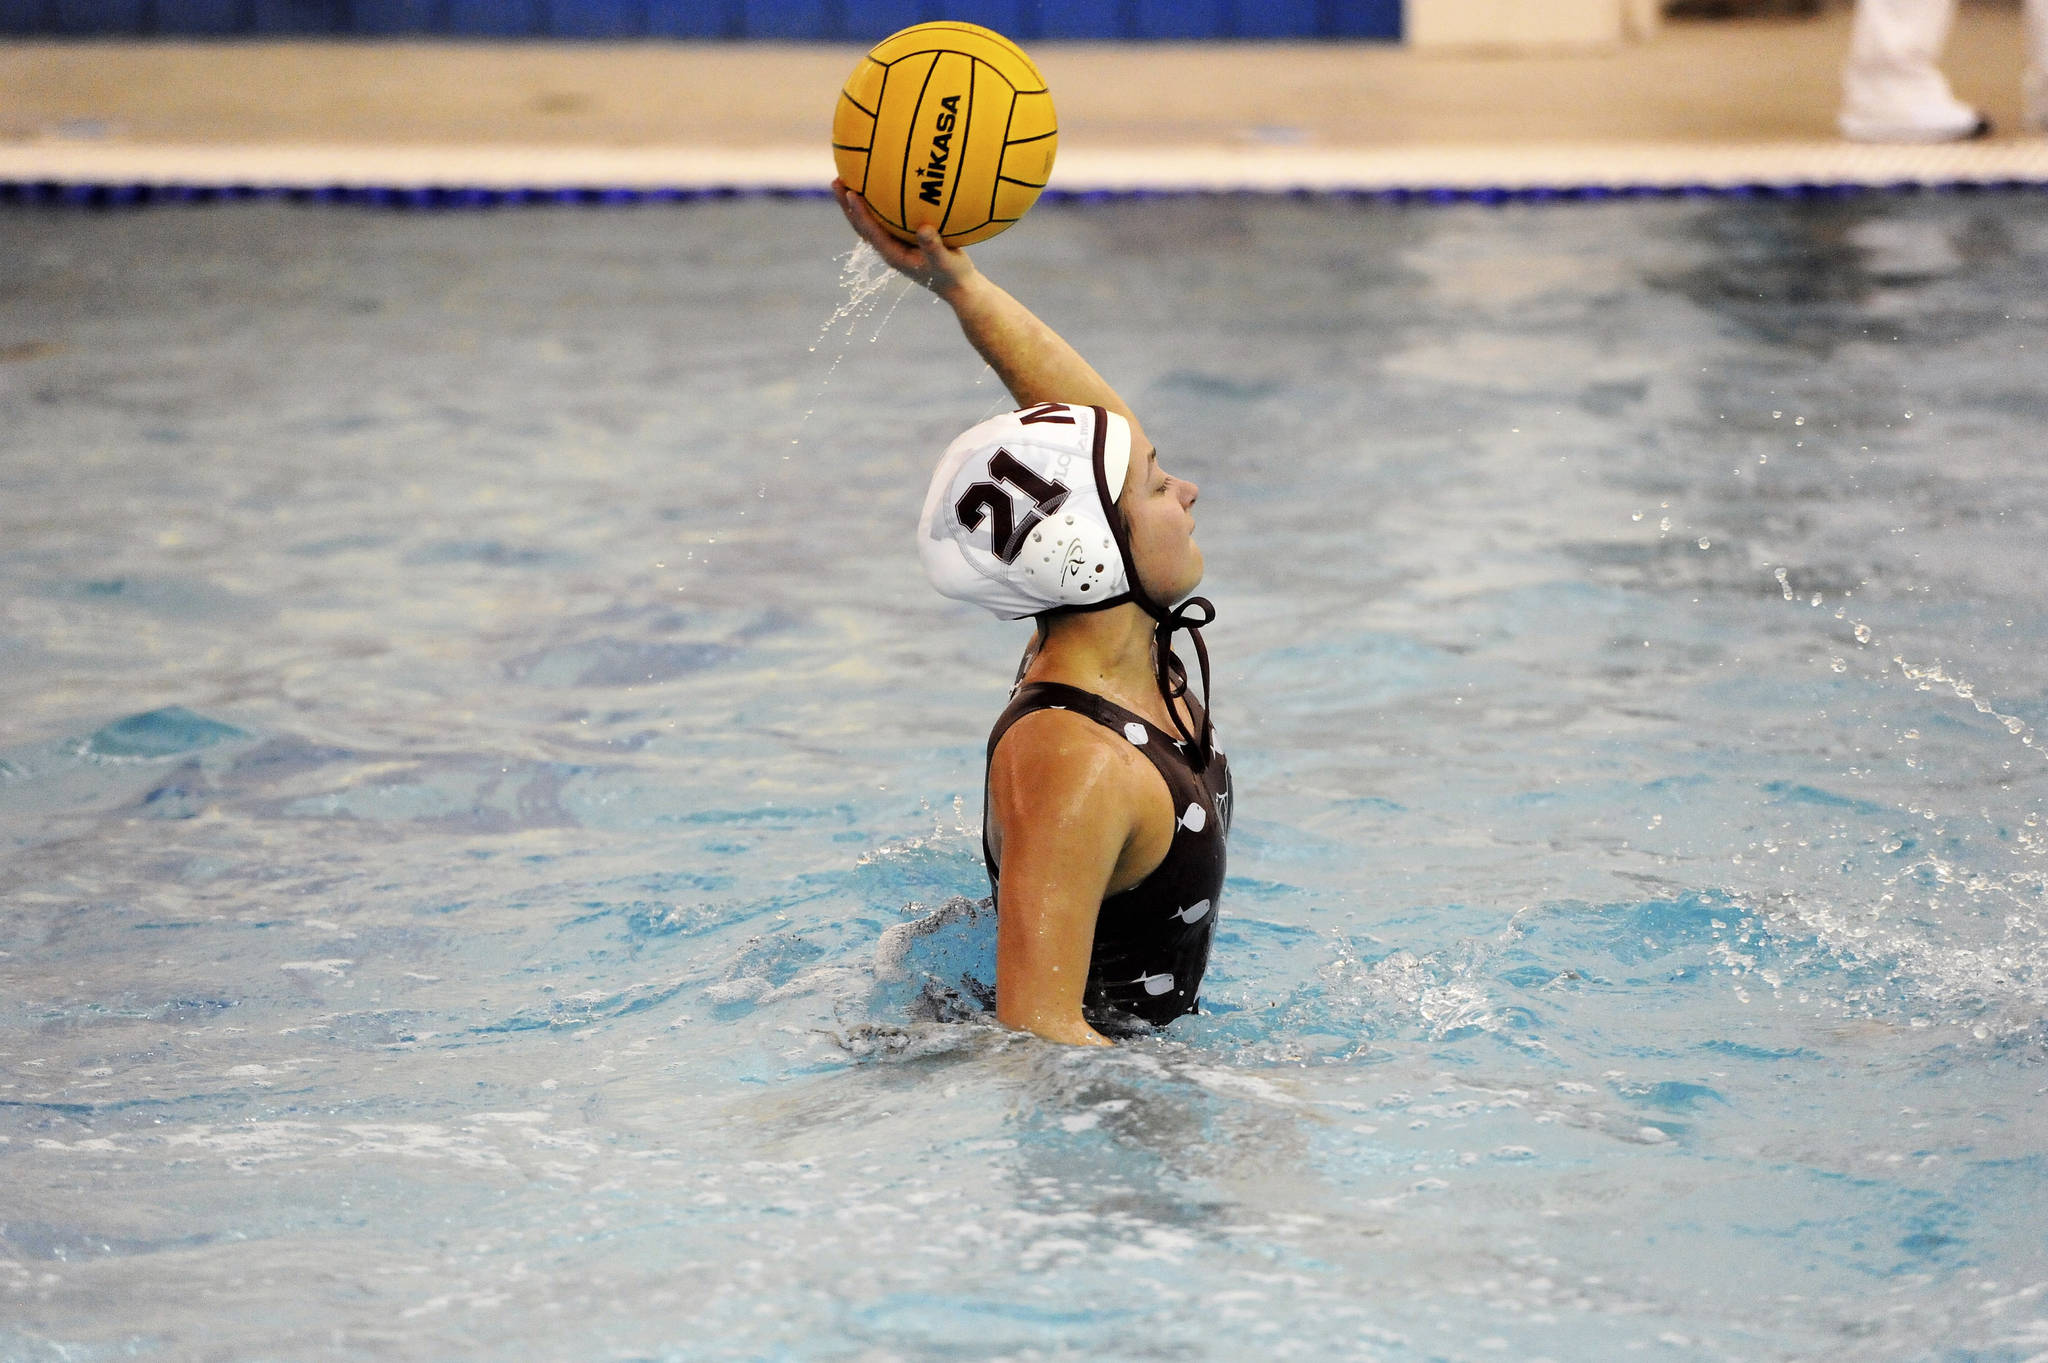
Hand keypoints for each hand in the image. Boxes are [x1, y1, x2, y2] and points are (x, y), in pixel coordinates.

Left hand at [832, 178, 979, 298]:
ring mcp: (894, 242)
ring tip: (848, 177)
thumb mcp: (945, 262)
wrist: (957, 284)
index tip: (850, 193)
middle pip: (861, 225)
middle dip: (847, 204)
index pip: (871, 232)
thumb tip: (924, 229)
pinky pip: (885, 216)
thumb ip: (934, 247)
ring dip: (856, 202)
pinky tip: (880, 182)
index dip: (859, 213)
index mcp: (893, 255)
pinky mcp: (902, 237)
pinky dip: (878, 201)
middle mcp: (888, 247)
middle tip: (836, 180)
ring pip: (869, 220)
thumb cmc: (951, 274)